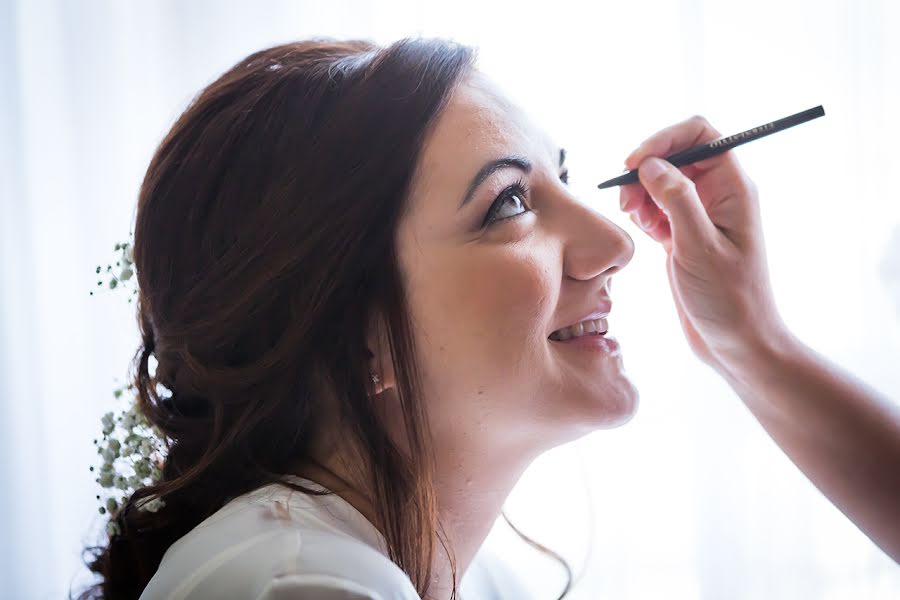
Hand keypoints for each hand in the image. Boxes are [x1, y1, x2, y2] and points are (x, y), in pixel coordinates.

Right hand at [619, 115, 789, 368]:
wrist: (736, 343)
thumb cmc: (728, 298)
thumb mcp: (699, 246)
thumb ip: (676, 199)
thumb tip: (650, 165)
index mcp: (732, 188)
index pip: (700, 134)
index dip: (664, 140)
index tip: (633, 163)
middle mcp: (718, 195)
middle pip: (675, 155)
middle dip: (645, 168)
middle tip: (626, 200)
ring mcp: (700, 215)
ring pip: (661, 181)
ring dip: (640, 192)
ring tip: (632, 217)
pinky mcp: (684, 236)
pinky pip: (657, 208)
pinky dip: (643, 213)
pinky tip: (642, 231)